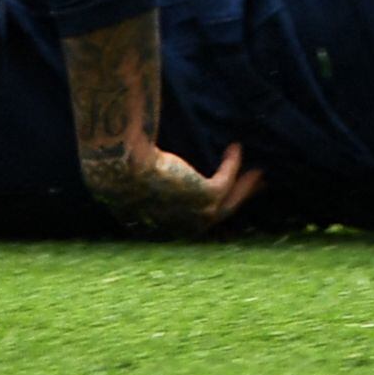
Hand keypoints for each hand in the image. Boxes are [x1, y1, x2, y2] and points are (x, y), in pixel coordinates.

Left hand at [80, 138, 259, 237]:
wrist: (121, 165)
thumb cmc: (116, 167)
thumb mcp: (128, 177)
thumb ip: (140, 181)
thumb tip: (139, 172)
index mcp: (163, 227)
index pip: (192, 219)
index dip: (208, 206)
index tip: (217, 191)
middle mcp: (182, 227)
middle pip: (217, 215)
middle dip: (236, 200)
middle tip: (250, 187)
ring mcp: (195, 215)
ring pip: (228, 202)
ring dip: (244, 186)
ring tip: (257, 172)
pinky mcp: (206, 196)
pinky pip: (226, 179)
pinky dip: (232, 163)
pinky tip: (235, 147)